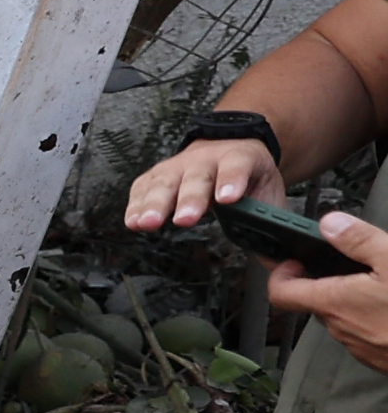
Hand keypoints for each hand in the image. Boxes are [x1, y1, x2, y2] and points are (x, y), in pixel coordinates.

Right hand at [123, 130, 283, 230]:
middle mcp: (206, 159)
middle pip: (197, 178)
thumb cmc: (248, 177)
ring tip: (148, 224)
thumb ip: (272, 223)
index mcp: (240, 158)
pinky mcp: (157, 174)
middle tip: (185, 220)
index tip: (228, 199)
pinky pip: (143, 187)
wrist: (230, 148)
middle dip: (190, 199)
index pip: (237, 166)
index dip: (232, 181)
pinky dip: (136, 204)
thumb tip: (279, 263)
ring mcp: (179, 165)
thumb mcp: (268, 192)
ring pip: (165, 182)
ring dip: (155, 203)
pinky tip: (133, 221)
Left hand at [265, 208, 387, 375]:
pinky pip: (365, 332)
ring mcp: (359, 346)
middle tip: (347, 263)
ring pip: (343, 317)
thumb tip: (330, 224)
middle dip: (326, 281)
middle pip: (316, 302)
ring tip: (378, 281)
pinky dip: (372, 316)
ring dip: (353, 299)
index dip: (281, 273)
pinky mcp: (378, 357)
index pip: (281, 292)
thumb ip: (360, 241)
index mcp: (335, 303)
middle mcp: (340, 328)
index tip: (295, 259)